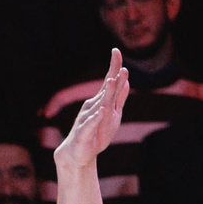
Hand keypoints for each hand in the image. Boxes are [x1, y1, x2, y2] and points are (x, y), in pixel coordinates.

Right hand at [54, 48, 129, 173]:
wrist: (77, 153)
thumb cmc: (95, 133)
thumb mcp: (111, 115)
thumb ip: (118, 98)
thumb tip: (125, 81)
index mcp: (100, 101)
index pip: (109, 82)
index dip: (113, 67)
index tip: (116, 50)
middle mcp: (93, 106)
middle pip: (106, 90)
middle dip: (113, 77)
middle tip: (120, 64)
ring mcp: (88, 118)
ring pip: (99, 105)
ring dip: (106, 93)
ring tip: (112, 81)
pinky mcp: (84, 132)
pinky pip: (91, 124)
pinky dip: (96, 117)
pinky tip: (102, 111)